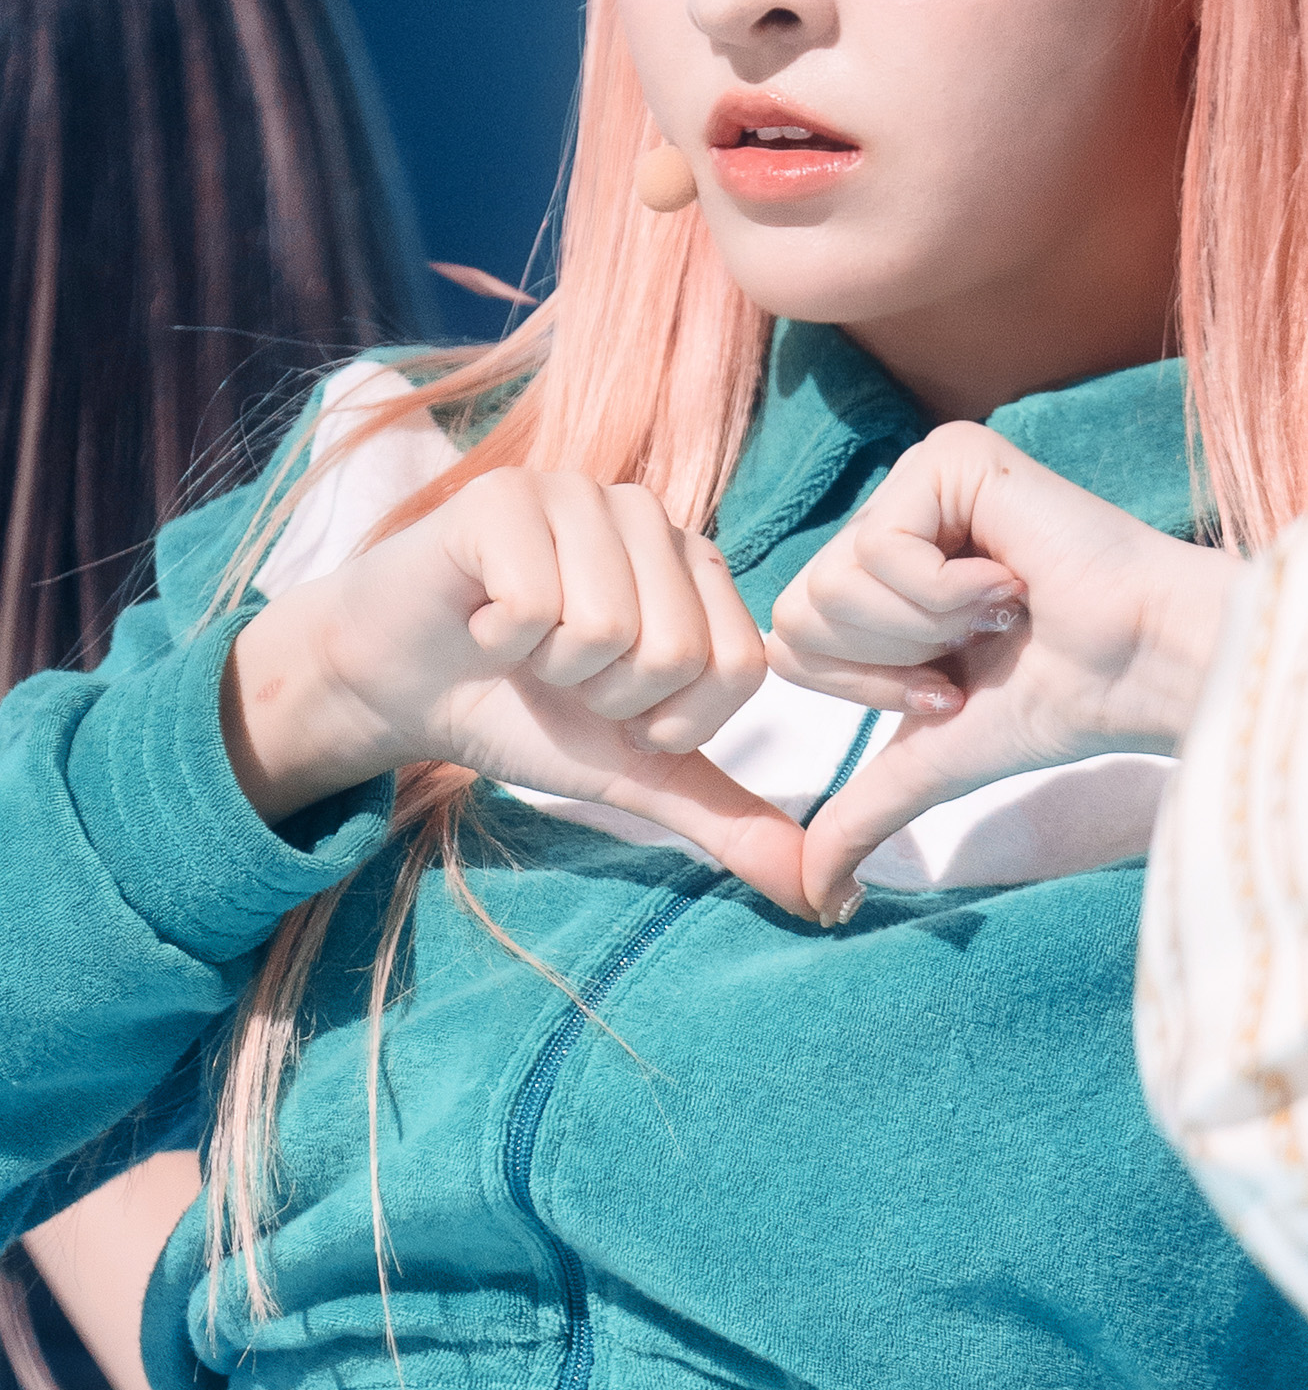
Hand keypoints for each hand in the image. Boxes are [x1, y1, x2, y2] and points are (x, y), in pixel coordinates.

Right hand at [223, 471, 804, 909]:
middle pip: (675, 652)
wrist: (401, 685)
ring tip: (519, 644)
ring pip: (606, 628)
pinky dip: (497, 639)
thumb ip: (730, 821)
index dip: (668, 720)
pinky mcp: (506, 496)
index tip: (612, 706)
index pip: (739, 670)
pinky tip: (478, 617)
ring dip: (549, 669)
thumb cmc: (523, 712)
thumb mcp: (636, 774)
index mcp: (701, 571)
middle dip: (604, 698)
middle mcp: (652, 518)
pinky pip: (534, 603)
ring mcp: (580, 494)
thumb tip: (825, 895)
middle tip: (557, 674)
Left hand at [766, 425, 1243, 920]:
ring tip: (1003, 611)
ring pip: (835, 581)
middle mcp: (894, 509)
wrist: (1145, 666)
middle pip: (800, 610)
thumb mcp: (938, 757)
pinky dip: (947, 593)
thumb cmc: (1062, 702)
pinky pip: (883, 549)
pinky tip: (1013, 581)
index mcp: (883, 568)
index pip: (793, 638)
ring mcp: (921, 476)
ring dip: (927, 627)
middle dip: (891, 662)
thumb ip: (867, 808)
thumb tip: (815, 895)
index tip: (956, 686)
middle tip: (977, 652)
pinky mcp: (952, 453)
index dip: (868, 688)